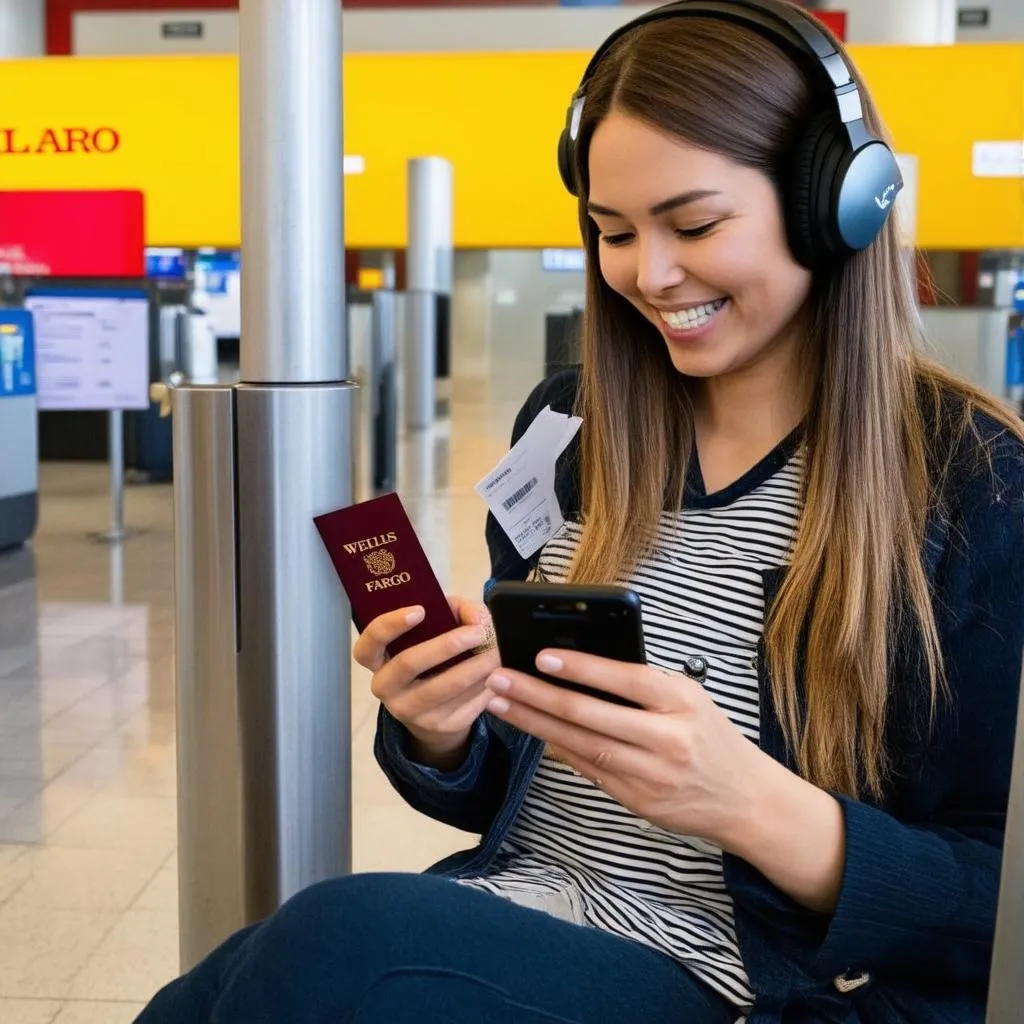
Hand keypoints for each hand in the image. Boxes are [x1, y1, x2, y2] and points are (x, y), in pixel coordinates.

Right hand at [354, 597, 499, 768]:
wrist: (436, 712)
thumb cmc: (432, 658)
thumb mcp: (434, 631)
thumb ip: (454, 611)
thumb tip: (476, 617)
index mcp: (377, 660)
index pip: (368, 645)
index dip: (389, 625)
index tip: (419, 610)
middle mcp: (387, 688)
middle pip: (410, 663)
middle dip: (448, 644)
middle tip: (478, 631)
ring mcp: (411, 712)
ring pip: (446, 686)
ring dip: (477, 665)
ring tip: (496, 651)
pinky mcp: (440, 726)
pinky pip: (467, 703)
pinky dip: (486, 684)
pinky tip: (496, 673)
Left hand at [483, 649, 770, 847]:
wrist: (745, 798)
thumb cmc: (711, 737)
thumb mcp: (690, 698)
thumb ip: (643, 685)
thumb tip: (579, 670)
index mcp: (681, 703)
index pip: (625, 679)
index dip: (581, 667)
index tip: (541, 655)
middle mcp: (666, 739)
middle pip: (590, 715)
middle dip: (538, 695)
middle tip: (500, 679)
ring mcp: (649, 774)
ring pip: (581, 745)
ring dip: (535, 722)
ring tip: (501, 703)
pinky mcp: (636, 799)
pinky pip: (588, 769)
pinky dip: (557, 748)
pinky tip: (531, 731)